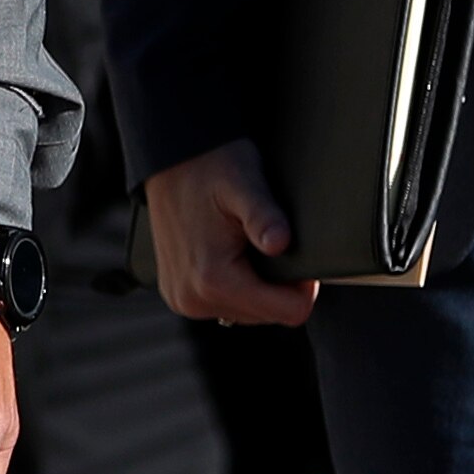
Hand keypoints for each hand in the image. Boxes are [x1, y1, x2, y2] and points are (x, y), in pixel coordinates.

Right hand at [141, 139, 317, 328]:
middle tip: (268, 239)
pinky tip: (231, 253)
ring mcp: (183, 300)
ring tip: (247, 243)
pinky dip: (236, 284)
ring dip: (257, 284)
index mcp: (212, 279)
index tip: (295, 250)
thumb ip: (263, 216)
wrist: (170, 158)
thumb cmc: (210, 165)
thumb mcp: (244, 182)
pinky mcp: (178, 295)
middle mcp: (193, 299)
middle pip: (269, 315)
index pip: (289, 312)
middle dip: (278, 283)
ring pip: (248, 312)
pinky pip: (225, 304)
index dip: (304, 284)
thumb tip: (280, 243)